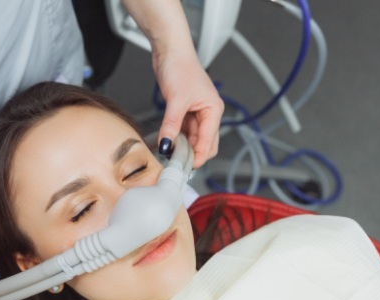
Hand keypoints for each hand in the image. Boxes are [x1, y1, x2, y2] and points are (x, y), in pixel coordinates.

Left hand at [154, 52, 223, 167]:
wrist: (170, 51)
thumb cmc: (180, 67)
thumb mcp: (176, 100)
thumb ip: (171, 125)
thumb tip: (166, 145)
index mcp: (213, 110)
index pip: (209, 142)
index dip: (198, 157)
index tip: (186, 169)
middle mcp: (208, 113)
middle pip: (204, 143)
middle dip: (191, 154)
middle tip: (176, 165)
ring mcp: (196, 113)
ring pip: (192, 139)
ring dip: (182, 147)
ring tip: (168, 155)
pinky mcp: (185, 111)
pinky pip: (182, 131)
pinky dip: (175, 138)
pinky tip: (166, 143)